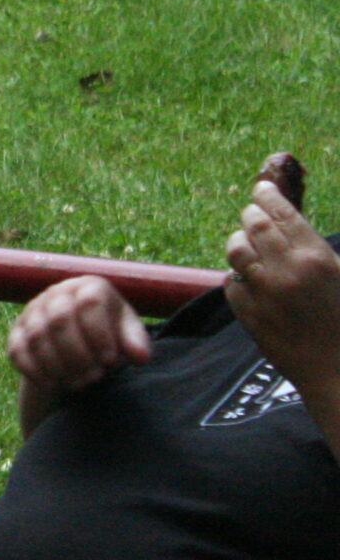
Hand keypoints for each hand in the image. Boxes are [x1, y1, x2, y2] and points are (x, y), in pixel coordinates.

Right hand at [6, 275, 148, 396]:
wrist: (80, 335)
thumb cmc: (110, 332)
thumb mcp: (128, 333)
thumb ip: (136, 341)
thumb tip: (140, 357)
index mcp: (89, 287)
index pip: (89, 303)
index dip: (99, 334)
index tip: (109, 360)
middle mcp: (57, 293)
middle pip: (59, 320)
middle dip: (77, 354)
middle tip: (94, 377)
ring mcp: (33, 311)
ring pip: (37, 337)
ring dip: (58, 366)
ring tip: (78, 383)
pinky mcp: (17, 331)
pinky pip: (18, 350)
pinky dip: (34, 370)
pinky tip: (52, 384)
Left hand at [225, 180, 339, 392]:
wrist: (339, 371)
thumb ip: (317, 252)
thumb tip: (292, 226)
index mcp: (317, 257)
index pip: (282, 214)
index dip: (268, 197)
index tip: (261, 189)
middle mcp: (285, 271)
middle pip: (254, 226)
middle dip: (252, 215)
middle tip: (252, 212)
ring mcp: (263, 293)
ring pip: (236, 251)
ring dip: (240, 242)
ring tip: (247, 243)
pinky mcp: (247, 314)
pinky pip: (231, 283)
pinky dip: (238, 276)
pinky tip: (250, 278)